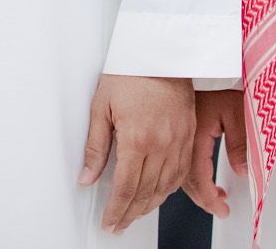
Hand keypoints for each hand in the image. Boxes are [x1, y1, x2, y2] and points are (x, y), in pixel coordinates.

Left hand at [78, 74, 195, 232]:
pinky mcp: (189, 135)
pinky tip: (159, 194)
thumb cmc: (130, 72)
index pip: (126, 187)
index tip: (110, 221)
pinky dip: (169, 189)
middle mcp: (161, 144)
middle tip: (119, 224)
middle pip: (146, 192)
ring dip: (150, 205)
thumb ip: (95, 146)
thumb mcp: (101, 106)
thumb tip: (87, 176)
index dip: (117, 210)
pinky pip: (181, 172)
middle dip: (130, 213)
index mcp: (137, 138)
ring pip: (166, 187)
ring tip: (135, 213)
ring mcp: (178, 141)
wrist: (162, 52)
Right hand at [180, 87, 243, 217]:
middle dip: (203, 199)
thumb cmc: (214, 82)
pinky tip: (199, 177)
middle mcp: (179, 139)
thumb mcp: (236, 110)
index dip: (209, 198)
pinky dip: (188, 175)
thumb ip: (240, 142)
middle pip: (185, 180)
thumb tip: (243, 170)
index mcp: (194, 135)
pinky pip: (176, 162)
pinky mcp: (173, 133)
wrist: (191, 64)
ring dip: (195, 189)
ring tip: (213, 195)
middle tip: (219, 208)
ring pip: (178, 174)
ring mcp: (174, 136)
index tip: (221, 209)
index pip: (198, 177)